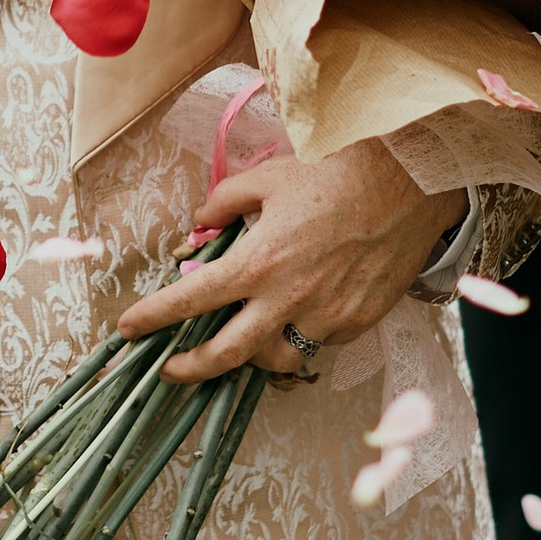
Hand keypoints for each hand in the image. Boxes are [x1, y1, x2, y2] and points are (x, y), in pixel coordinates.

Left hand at [116, 143, 465, 386]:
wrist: (411, 180)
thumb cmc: (338, 171)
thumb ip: (224, 204)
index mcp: (259, 260)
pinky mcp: (359, 322)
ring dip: (251, 357)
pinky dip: (299, 337)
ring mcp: (327, 316)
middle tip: (172, 368)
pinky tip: (295, 318)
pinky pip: (318, 343)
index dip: (153, 317)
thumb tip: (199, 225)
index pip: (190, 300)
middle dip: (191, 368)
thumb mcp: (268, 176)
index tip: (129, 328)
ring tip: (240, 342)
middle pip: (227, 354)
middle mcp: (289, 297)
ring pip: (277, 361)